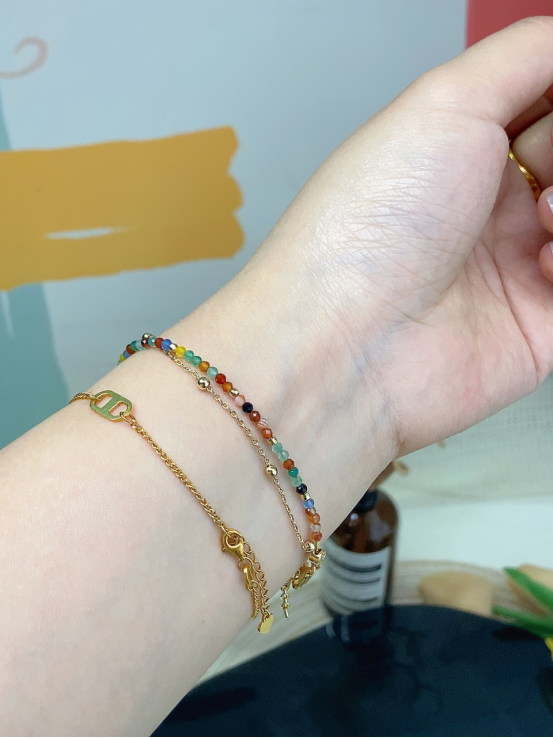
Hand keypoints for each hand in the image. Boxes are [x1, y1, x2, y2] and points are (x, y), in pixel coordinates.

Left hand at [257, 18, 552, 454]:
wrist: (348, 340)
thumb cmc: (368, 227)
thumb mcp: (444, 103)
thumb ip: (526, 57)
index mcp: (463, 151)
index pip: (549, 106)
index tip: (549, 116)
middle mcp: (493, 207)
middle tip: (539, 167)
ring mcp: (517, 267)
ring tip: (545, 215)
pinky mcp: (541, 327)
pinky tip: (543, 265)